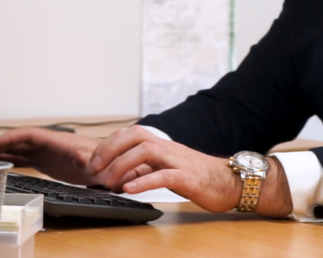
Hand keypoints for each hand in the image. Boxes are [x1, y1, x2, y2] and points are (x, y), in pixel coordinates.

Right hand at [0, 127, 98, 185]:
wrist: (110, 168)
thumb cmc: (104, 162)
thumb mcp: (96, 161)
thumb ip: (88, 160)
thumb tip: (82, 159)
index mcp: (58, 142)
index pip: (29, 135)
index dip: (10, 137)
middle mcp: (50, 146)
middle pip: (21, 141)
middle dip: (2, 143)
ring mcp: (48, 154)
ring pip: (21, 149)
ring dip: (5, 151)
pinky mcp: (49, 163)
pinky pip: (26, 159)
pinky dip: (13, 160)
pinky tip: (4, 163)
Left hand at [87, 125, 245, 212]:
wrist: (229, 181)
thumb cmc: (196, 175)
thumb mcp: (167, 166)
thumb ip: (146, 165)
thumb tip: (118, 172)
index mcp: (161, 145)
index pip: (130, 134)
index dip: (108, 144)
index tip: (92, 160)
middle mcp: (167, 147)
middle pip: (134, 136)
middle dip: (109, 149)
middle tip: (93, 167)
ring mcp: (177, 161)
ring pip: (145, 151)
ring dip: (122, 165)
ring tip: (108, 181)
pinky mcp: (187, 177)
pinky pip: (163, 175)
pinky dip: (143, 181)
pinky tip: (129, 189)